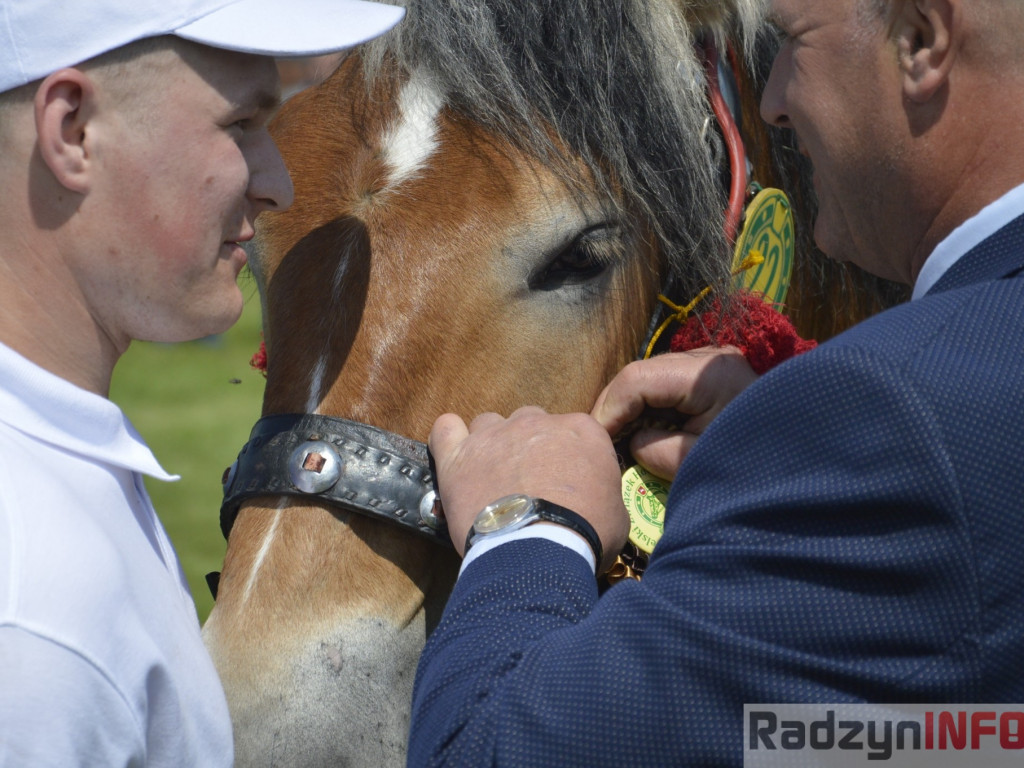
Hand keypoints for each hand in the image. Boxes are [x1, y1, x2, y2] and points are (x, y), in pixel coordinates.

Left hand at [429, 406, 628, 571]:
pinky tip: (454, 455)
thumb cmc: (585, 535)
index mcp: (580, 430)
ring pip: (489, 424)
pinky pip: (445, 429)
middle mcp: (536, 422)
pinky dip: (448, 438)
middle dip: (530, 447)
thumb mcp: (617, 512)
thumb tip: (595, 497)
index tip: (566, 483)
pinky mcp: (459, 455)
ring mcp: (494, 435)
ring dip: (492, 444)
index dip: (568, 458)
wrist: (540, 551)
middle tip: (529, 482)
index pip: (573, 432)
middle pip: (531, 423)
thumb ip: (603, 490)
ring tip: (492, 477)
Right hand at [591, 347, 756, 479]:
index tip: (595, 443)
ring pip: (649, 381)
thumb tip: (632, 443)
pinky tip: (645, 436)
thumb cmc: (757, 464)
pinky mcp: (709, 378)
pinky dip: (650, 412)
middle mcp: (706, 357)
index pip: (636, 380)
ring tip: (620, 445)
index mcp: (707, 373)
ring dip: (631, 411)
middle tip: (602, 447)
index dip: (608, 410)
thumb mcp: (699, 463)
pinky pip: (666, 389)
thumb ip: (656, 450)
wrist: (806, 463)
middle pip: (640, 376)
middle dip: (615, 410)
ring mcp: (709, 364)